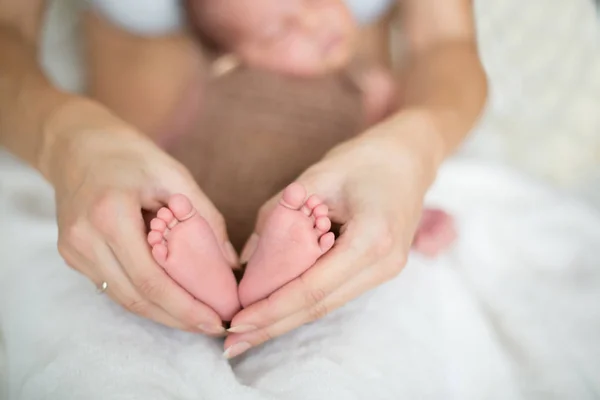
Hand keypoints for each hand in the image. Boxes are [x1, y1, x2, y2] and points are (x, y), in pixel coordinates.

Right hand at [44, 100, 235, 334]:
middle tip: (212, 327)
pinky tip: (169, 299)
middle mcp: (85, 239)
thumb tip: (231, 263)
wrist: (75, 142)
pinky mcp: (71, 254)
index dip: (185, 308)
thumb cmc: (129, 153)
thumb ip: (204, 219)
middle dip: (178, 318)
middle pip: (136, 298)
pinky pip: (112, 286)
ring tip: (196, 319)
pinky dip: (143, 297)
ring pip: (123, 298)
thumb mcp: (173, 175)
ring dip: (161, 313)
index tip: (216, 321)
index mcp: (110, 215)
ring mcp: (74, 250)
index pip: (151, 280)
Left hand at [224, 112, 443, 355]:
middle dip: (273, 325)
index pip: (313, 287)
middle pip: (320, 306)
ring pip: (328, 304)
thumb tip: (246, 259)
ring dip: (286, 319)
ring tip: (248, 332)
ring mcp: (386, 270)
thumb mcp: (316, 177)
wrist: (409, 156)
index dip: (272, 308)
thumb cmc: (364, 158)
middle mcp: (384, 263)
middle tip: (232, 344)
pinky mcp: (380, 269)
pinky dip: (304, 302)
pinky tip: (278, 309)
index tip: (236, 322)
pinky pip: (336, 292)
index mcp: (372, 238)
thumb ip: (279, 216)